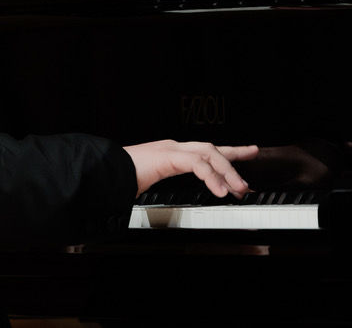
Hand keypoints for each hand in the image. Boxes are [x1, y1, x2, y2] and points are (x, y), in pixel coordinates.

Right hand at [123, 140, 258, 197]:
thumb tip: (165, 205)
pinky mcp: (167, 155)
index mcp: (167, 154)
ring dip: (227, 171)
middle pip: (210, 147)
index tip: (247, 153)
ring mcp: (169, 149)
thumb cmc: (118, 179)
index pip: (201, 150)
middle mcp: (171, 148)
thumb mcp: (146, 186)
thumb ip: (160, 190)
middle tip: (249, 175)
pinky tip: (219, 189)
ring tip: (239, 188)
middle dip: (234, 158)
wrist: (102, 171)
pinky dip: (211, 176)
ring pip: (208, 153)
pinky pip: (196, 164)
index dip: (226, 152)